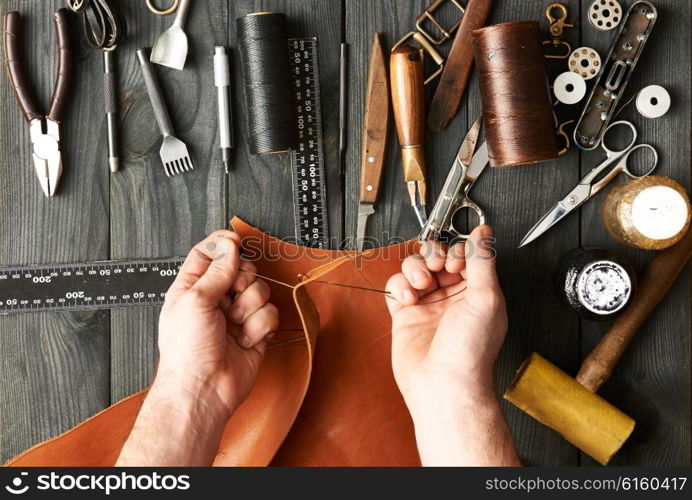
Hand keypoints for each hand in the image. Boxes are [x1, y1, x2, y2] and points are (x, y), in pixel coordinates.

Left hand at [156, 230, 278, 417]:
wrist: (204, 389)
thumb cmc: (187, 351)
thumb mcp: (196, 300)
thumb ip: (217, 269)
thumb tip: (229, 244)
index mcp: (193, 287)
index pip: (210, 253)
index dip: (224, 244)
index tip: (235, 242)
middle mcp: (215, 299)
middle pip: (242, 269)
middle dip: (243, 280)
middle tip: (232, 294)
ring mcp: (236, 315)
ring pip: (260, 291)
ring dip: (250, 308)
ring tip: (234, 324)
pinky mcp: (255, 331)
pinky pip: (270, 314)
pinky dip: (260, 327)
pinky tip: (244, 339)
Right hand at [386, 225, 506, 409]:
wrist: (443, 384)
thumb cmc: (469, 351)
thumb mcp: (486, 297)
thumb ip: (483, 260)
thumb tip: (484, 232)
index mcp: (477, 291)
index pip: (464, 255)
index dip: (457, 251)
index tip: (456, 260)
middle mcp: (452, 296)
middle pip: (436, 256)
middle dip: (433, 255)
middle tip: (436, 267)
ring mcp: (428, 304)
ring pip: (414, 267)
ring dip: (414, 268)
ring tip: (421, 284)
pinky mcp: (405, 314)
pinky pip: (396, 286)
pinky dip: (398, 286)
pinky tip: (408, 297)